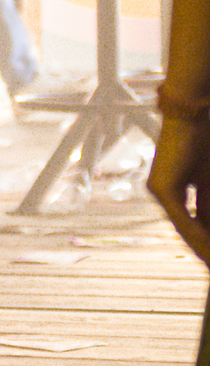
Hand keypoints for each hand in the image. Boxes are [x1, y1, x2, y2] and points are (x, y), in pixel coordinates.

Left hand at [149, 112, 209, 267]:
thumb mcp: (206, 180)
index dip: (203, 240)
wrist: (192, 116)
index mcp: (170, 189)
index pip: (190, 223)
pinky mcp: (162, 188)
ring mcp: (159, 191)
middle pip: (185, 230)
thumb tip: (206, 225)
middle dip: (202, 249)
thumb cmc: (201, 142)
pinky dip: (196, 233)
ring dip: (201, 246)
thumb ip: (206, 204)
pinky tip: (207, 247)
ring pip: (183, 228)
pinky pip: (182, 218)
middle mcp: (161, 192)